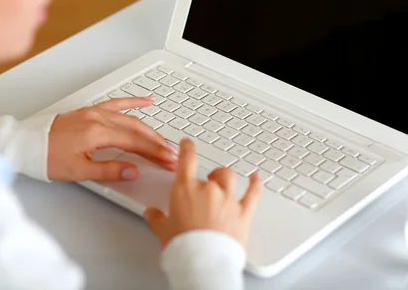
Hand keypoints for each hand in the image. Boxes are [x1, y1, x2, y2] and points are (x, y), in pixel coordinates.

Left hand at [47, 97, 177, 181]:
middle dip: (158, 143)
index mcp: (96, 133)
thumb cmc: (46, 157)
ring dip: (150, 129)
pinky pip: (117, 103)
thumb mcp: (78, 171)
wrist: (25, 144)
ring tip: (164, 140)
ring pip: (131, 118)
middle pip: (137, 130)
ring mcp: (95, 112)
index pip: (135, 142)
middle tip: (171, 154)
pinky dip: (134, 101)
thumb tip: (133, 171)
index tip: (168, 160)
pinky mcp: (90, 111)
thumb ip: (109, 171)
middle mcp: (98, 119)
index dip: (155, 152)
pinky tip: (147, 101)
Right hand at [144, 138, 262, 247]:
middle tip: (204, 185)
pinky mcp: (243, 213)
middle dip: (208, 177)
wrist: (204, 263)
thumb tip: (151, 214)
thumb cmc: (183, 247)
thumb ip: (157, 218)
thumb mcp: (163, 231)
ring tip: (222, 181)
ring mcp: (228, 200)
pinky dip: (256, 184)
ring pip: (230, 178)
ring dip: (225, 178)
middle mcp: (208, 190)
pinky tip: (256, 178)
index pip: (187, 159)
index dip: (187, 147)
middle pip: (211, 173)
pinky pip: (254, 193)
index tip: (188, 143)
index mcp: (185, 190)